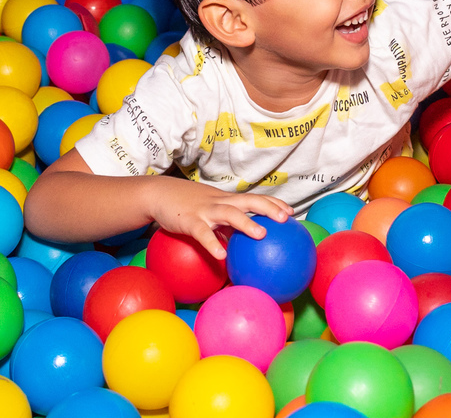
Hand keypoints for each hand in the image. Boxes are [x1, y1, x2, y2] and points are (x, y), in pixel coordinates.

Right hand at [146, 176, 294, 259]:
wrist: (159, 194)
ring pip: (229, 214)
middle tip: (286, 219)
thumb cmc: (188, 205)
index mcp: (227, 201)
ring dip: (246, 223)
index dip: (274, 204)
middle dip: (269, 208)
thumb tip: (242, 248)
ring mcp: (205, 211)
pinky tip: (221, 256)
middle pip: (249, 201)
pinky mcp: (189, 221)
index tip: (291, 213)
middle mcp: (220, 203)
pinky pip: (203, 233)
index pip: (255, 199)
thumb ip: (225, 227)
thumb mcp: (209, 212)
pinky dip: (212, 244)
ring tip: (262, 235)